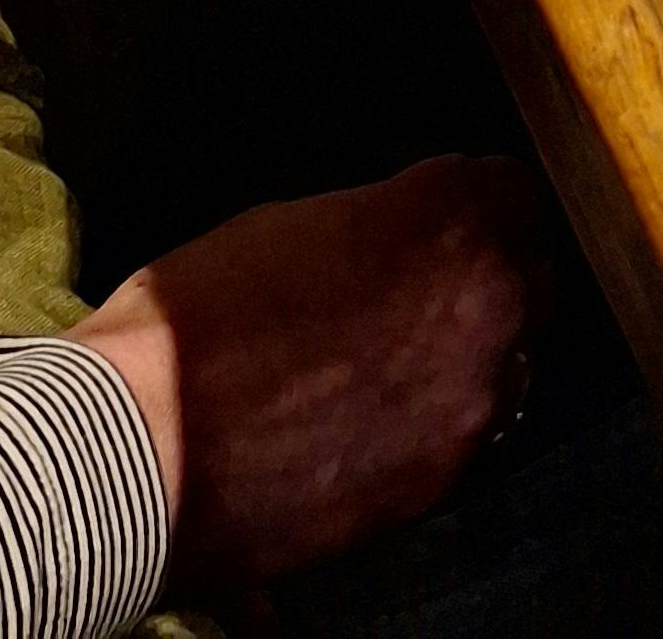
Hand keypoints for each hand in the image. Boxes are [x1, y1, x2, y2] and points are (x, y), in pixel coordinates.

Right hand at [71, 155, 551, 593]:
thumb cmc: (196, 319)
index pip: (512, 190)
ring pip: (511, 355)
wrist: (137, 449)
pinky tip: (381, 418)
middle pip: (525, 272)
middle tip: (421, 292)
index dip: (473, 206)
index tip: (445, 221)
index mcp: (451, 216)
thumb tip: (412, 231)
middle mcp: (489, 298)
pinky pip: (474, 427)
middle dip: (482, 275)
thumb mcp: (295, 222)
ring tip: (394, 364)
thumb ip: (383, 219)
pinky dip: (442, 417)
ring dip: (471, 350)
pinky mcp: (449, 471)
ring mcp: (477, 391)